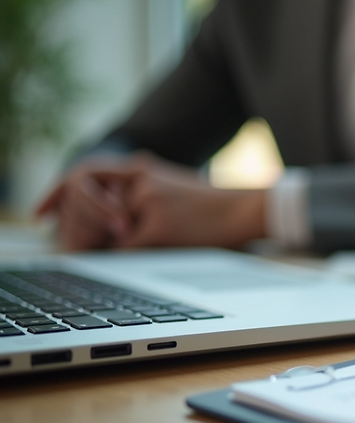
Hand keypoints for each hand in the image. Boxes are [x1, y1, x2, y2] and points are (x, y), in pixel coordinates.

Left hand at [36, 152, 266, 249]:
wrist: (244, 210)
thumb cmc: (212, 207)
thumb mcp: (171, 189)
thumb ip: (138, 198)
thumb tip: (108, 229)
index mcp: (140, 168)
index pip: (84, 175)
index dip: (59, 193)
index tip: (42, 211)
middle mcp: (139, 180)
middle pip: (92, 209)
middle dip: (89, 229)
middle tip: (108, 242)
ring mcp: (147, 201)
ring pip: (110, 233)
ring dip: (122, 242)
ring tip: (155, 235)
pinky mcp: (157, 226)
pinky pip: (128, 250)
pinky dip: (141, 254)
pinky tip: (170, 242)